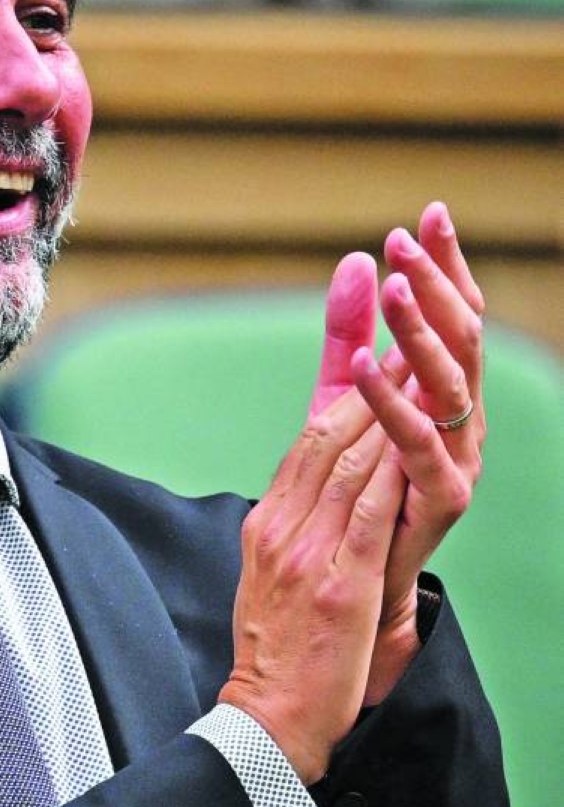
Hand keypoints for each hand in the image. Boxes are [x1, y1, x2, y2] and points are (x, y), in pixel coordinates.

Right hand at [220, 381, 406, 783]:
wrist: (268, 717)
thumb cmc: (277, 651)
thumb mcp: (273, 575)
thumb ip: (296, 527)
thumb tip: (318, 490)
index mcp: (265, 524)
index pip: (305, 444)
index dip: (343, 395)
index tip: (373, 357)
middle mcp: (280, 529)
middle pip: (325, 440)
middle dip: (367, 387)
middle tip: (403, 345)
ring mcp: (306, 554)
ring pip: (348, 465)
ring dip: (386, 414)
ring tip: (417, 376)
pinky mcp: (337, 585)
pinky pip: (366, 513)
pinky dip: (389, 471)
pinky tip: (412, 442)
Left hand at [352, 203, 485, 693]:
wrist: (349, 594)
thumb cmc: (350, 494)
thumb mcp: (342, 402)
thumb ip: (347, 336)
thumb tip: (352, 260)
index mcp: (447, 396)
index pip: (457, 317)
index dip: (447, 266)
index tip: (428, 212)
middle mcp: (464, 425)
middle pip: (464, 341)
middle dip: (437, 285)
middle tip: (407, 238)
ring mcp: (458, 463)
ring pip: (452, 386)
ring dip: (422, 333)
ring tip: (392, 287)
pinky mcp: (440, 503)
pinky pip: (418, 446)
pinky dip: (392, 403)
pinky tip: (364, 367)